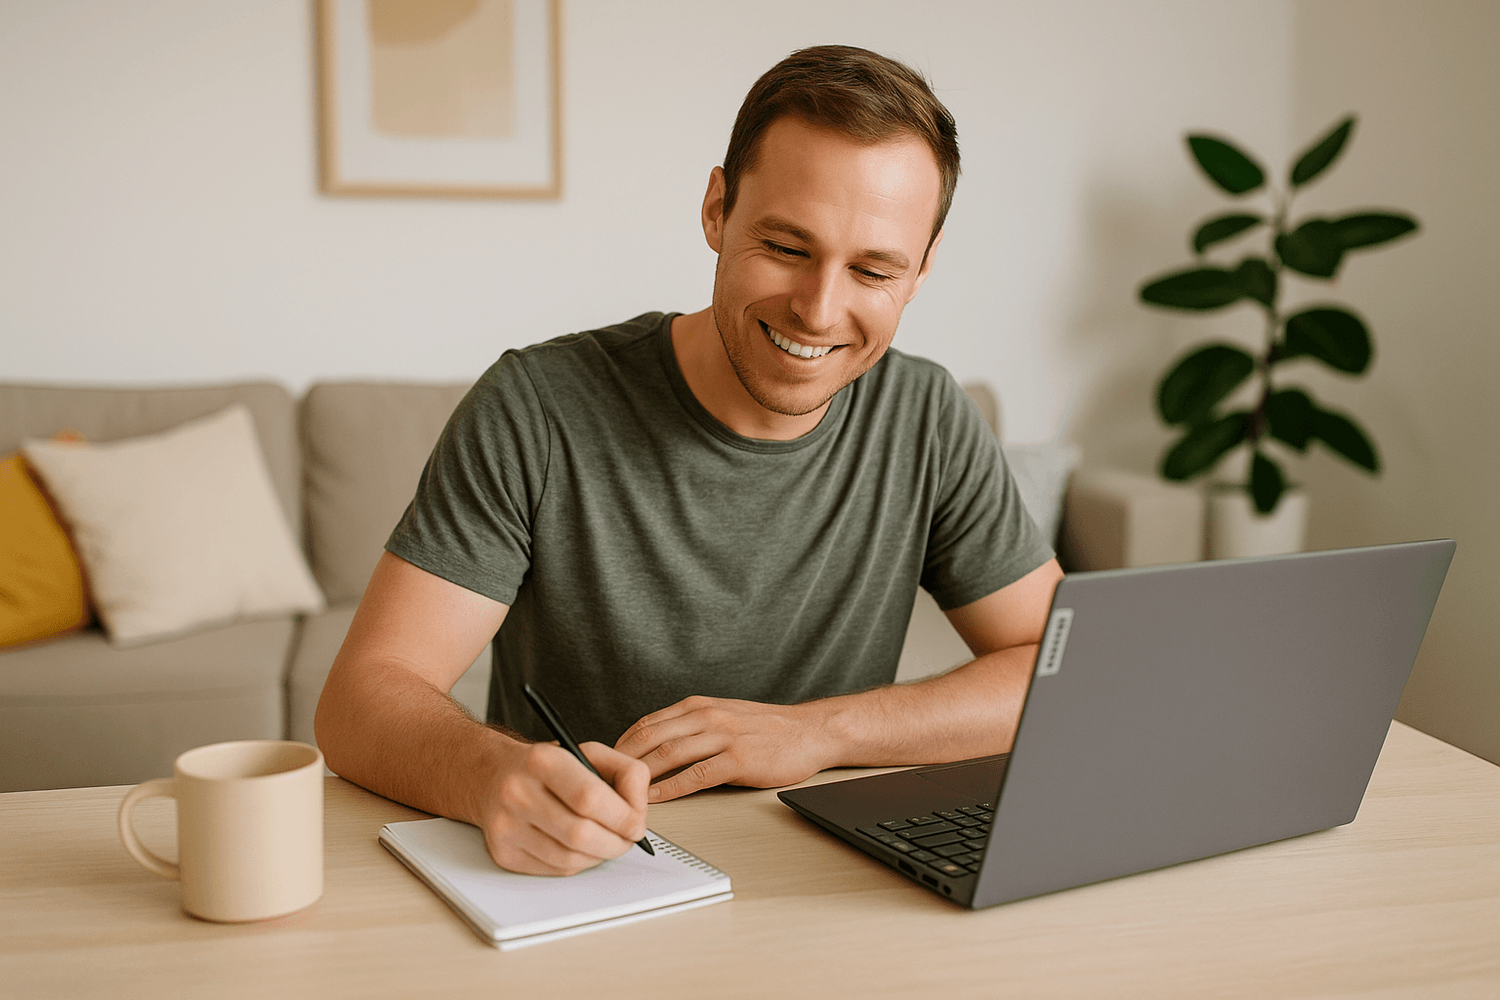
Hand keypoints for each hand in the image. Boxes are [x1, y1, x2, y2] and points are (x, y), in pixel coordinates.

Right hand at [477, 740, 649, 875]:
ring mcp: (506, 826)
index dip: (622, 816)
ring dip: (599, 855)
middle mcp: (517, 792)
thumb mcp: (587, 752)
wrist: (491, 776)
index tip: (636, 824)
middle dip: (615, 843)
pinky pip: (556, 870)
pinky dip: (578, 863)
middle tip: (627, 839)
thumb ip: (625, 772)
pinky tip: (580, 847)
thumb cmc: (546, 767)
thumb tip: (639, 810)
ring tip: (605, 841)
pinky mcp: (503, 853)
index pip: (589, 797)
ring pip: (570, 859)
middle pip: (580, 834)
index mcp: (542, 761)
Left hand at [614, 696, 837, 801]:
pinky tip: (655, 799)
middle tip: (603, 780)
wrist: (809, 731)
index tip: (603, 762)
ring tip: (621, 793)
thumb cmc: (767, 728)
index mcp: (699, 705)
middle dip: (621, 760)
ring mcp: (723, 736)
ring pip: (669, 754)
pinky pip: (696, 776)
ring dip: (640, 776)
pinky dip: (670, 788)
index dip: (621, 743)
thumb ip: (691, 726)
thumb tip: (655, 746)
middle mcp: (707, 716)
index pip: (648, 723)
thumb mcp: (724, 715)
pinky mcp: (738, 760)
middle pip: (651, 737)